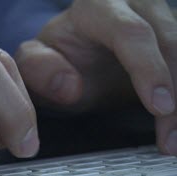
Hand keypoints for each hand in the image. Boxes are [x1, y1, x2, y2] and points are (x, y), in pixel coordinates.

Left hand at [15, 0, 176, 153]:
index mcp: (97, 7)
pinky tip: (176, 124)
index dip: (148, 69)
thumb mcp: (36, 59)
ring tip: (174, 140)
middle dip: (176, 93)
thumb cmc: (58, 55)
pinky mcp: (170, 36)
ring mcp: (158, 18)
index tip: (158, 107)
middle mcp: (134, 5)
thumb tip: (71, 87)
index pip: (130, 32)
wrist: (75, 50)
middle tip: (170, 139)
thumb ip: (39, 68)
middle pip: (169, 42)